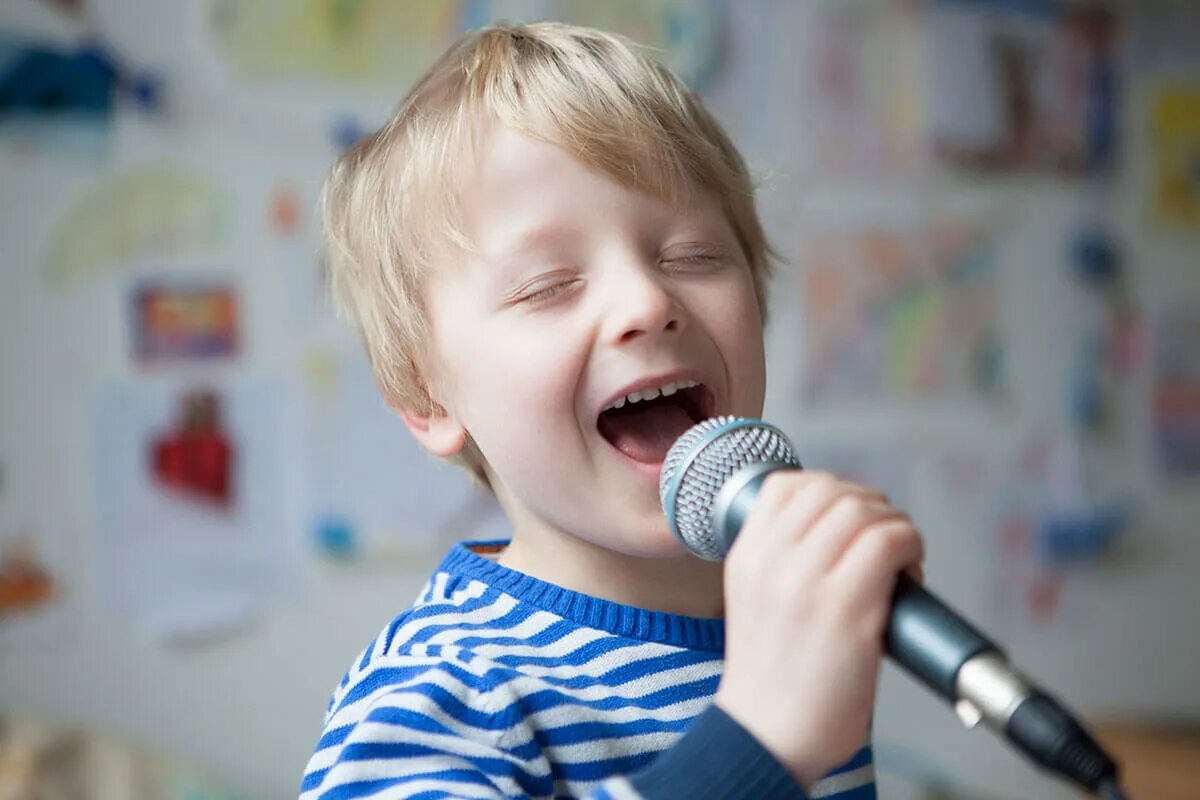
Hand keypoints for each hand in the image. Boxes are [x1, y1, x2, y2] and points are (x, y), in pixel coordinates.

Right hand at [714, 471, 923, 789]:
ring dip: (893, 525)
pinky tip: (910, 576)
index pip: (786, 484)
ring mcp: (807, 579)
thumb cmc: (773, 678)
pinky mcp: (847, 604)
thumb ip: (780, 561)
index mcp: (746, 556)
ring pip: (863, 508)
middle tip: (883, 539)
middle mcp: (772, 559)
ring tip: (899, 560)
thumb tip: (840, 529)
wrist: (768, 734)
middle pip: (831, 489)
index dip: (829, 489)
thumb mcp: (753, 600)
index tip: (849, 516)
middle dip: (869, 504)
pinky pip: (889, 540)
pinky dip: (910, 545)